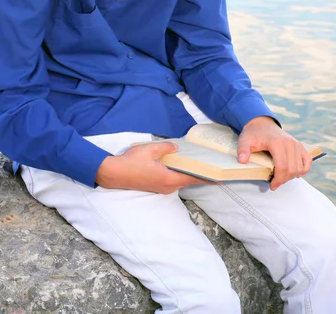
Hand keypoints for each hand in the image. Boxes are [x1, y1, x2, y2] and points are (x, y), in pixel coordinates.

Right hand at [95, 141, 215, 193]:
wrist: (114, 173)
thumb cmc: (132, 161)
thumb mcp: (151, 149)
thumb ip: (166, 148)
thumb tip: (176, 148)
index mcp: (169, 179)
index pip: (194, 179)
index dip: (208, 178)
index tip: (221, 178)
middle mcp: (167, 187)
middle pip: (188, 181)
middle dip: (200, 175)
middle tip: (212, 168)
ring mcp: (161, 188)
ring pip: (180, 181)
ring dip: (189, 174)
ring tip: (198, 165)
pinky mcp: (155, 186)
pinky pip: (172, 180)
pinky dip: (179, 174)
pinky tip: (180, 165)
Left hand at [237, 117, 312, 190]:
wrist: (262, 123)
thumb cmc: (254, 133)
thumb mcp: (244, 140)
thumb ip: (242, 150)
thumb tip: (242, 160)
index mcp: (276, 142)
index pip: (282, 166)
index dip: (278, 179)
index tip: (272, 186)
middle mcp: (289, 143)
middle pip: (291, 169)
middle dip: (283, 180)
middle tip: (275, 183)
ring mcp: (296, 144)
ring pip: (299, 167)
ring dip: (291, 176)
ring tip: (281, 178)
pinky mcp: (300, 145)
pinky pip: (307, 160)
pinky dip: (303, 169)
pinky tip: (295, 174)